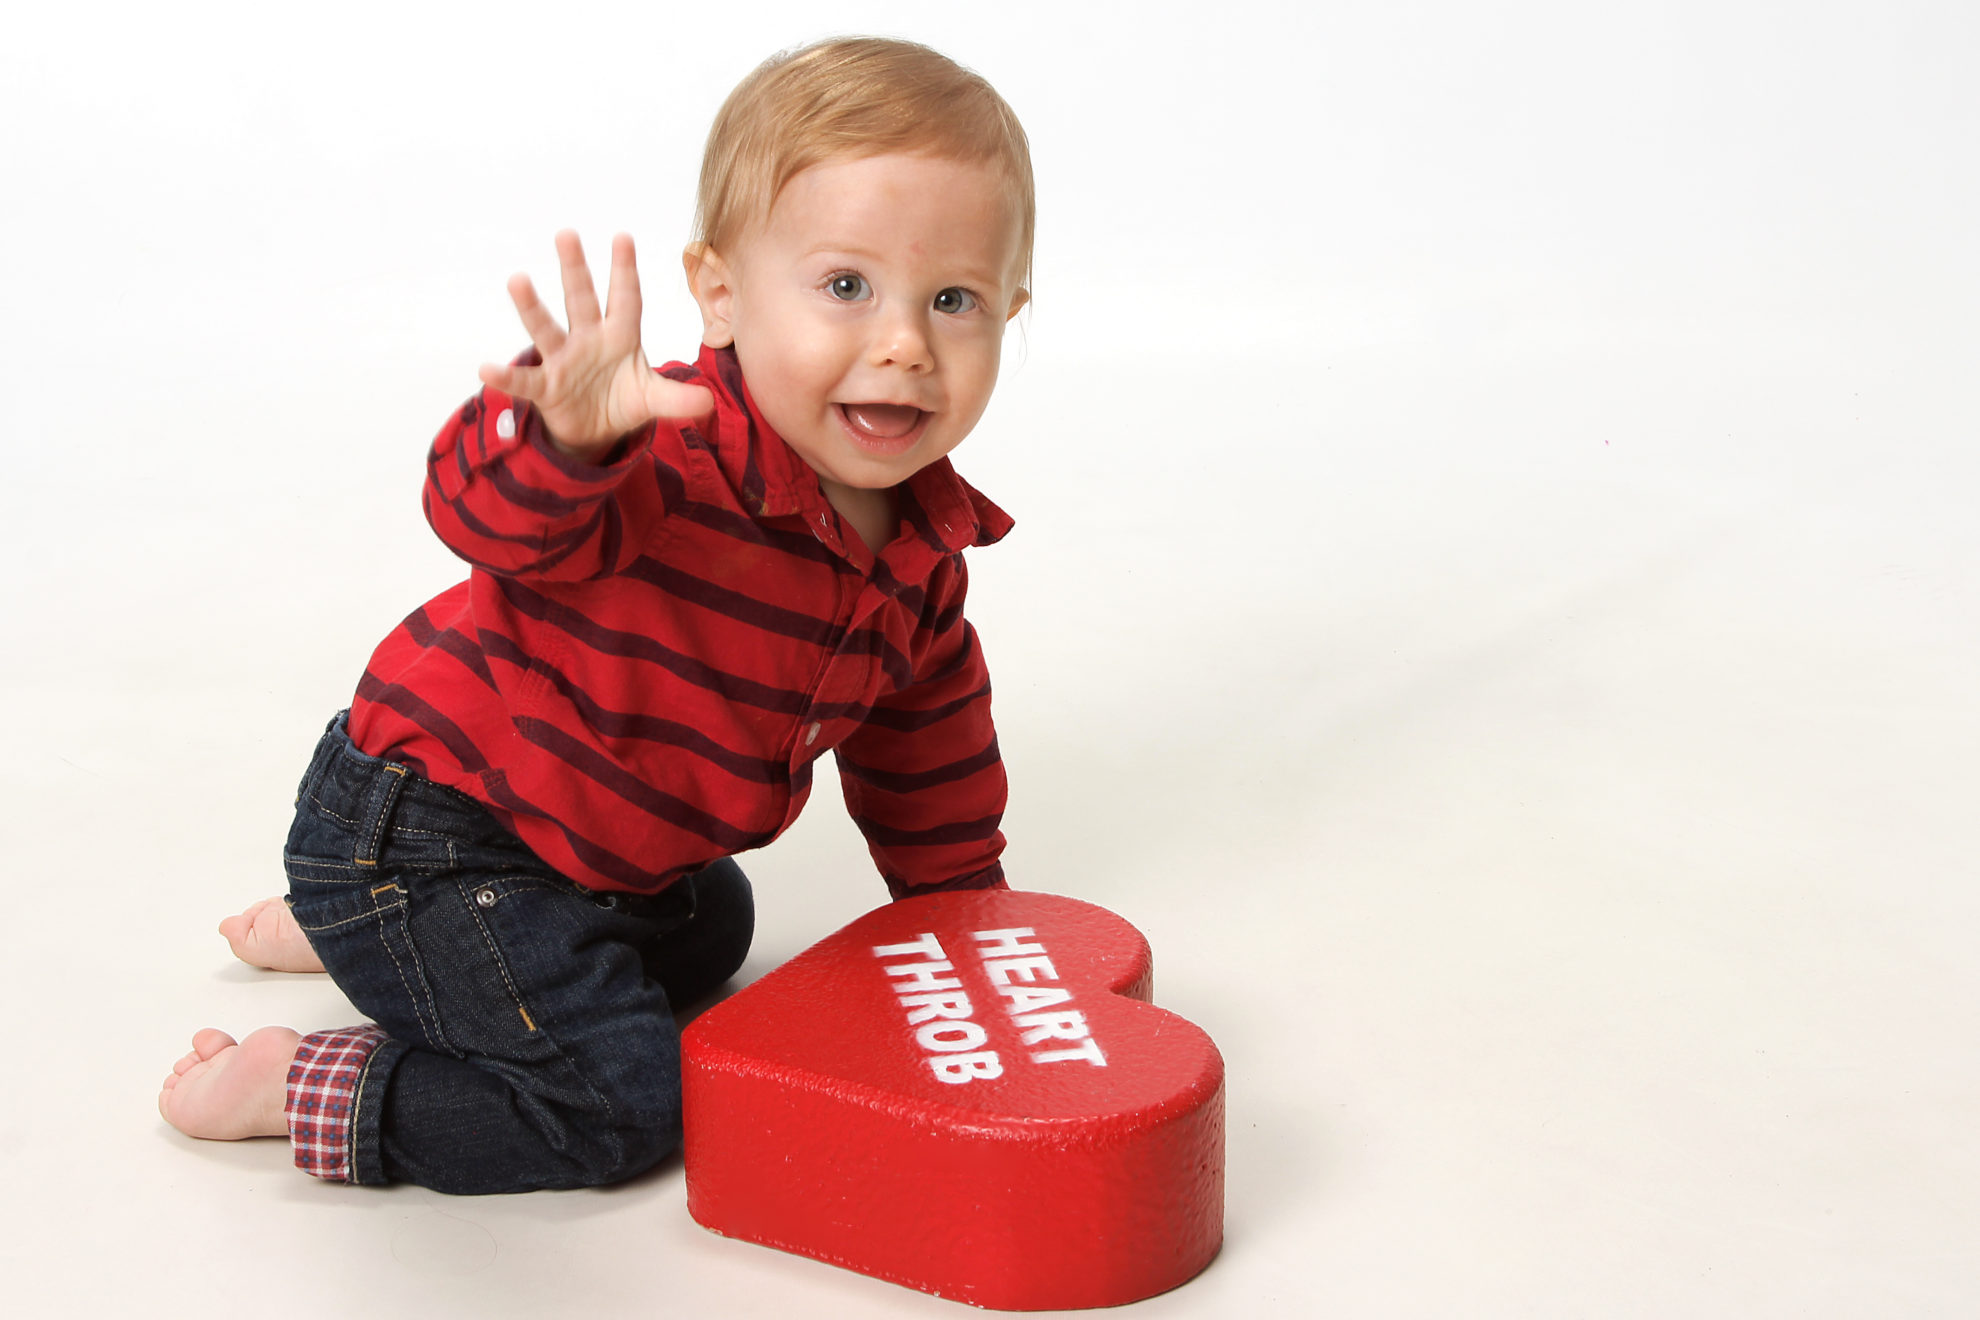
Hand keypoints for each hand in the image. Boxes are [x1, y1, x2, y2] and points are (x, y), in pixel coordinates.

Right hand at [478, 231, 713, 459]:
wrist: (594, 429)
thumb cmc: (622, 399)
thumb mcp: (653, 399)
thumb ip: (678, 399)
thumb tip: (710, 401)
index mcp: (620, 336)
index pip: (625, 299)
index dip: (624, 271)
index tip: (623, 236)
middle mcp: (588, 340)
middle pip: (582, 300)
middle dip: (575, 269)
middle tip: (566, 234)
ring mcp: (563, 361)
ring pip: (547, 329)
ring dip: (532, 307)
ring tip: (517, 279)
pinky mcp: (546, 388)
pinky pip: (524, 381)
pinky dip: (506, 377)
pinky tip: (486, 368)